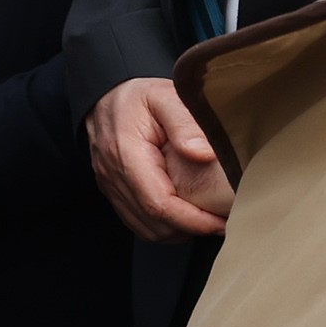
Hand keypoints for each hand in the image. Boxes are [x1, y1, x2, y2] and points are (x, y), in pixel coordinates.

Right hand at [88, 78, 227, 239]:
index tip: (220, 222)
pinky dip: (162, 227)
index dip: (192, 220)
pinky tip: (183, 217)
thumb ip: (184, 124)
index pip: (158, 203)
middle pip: (153, 223)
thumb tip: (204, 155)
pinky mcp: (113, 190)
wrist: (104, 95)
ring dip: (177, 231)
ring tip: (205, 221)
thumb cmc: (136, 96)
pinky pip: (137, 222)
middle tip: (221, 222)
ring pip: (146, 228)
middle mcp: (113, 174)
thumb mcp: (164, 97)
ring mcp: (111, 185)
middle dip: (190, 230)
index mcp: (126, 153)